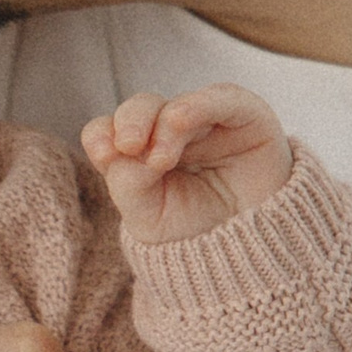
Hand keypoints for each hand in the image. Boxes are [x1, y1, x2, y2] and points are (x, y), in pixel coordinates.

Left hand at [80, 85, 291, 246]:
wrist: (250, 252)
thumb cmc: (196, 235)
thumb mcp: (149, 219)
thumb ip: (129, 184)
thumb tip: (126, 151)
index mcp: (140, 153)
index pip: (109, 130)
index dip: (101, 134)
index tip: (103, 154)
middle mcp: (171, 132)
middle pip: (141, 109)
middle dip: (130, 122)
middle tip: (129, 146)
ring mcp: (207, 122)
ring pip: (176, 104)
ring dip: (161, 124)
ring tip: (160, 157)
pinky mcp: (245, 116)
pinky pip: (223, 98)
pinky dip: (200, 104)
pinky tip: (180, 119)